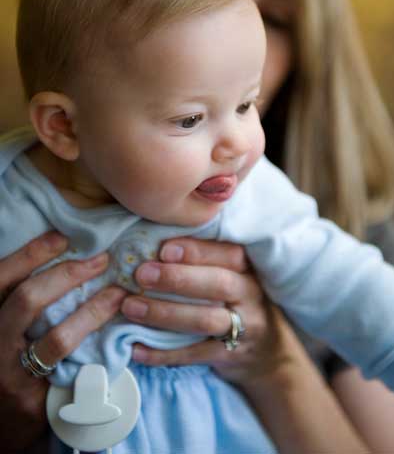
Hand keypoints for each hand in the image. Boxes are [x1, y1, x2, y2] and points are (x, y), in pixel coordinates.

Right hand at [0, 232, 125, 451]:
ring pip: (56, 337)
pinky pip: (72, 369)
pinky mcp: (34, 400)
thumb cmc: (8, 361)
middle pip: (27, 298)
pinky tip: (118, 334)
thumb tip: (66, 256)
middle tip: (101, 260)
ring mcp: (11, 374)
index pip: (3, 278)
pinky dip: (96, 348)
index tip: (63, 236)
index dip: (31, 254)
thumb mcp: (6, 326)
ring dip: (93, 311)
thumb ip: (24, 300)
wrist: (0, 422)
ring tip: (118, 293)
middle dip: (68, 274)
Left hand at [121, 237, 287, 383]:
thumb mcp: (235, 273)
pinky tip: (136, 348)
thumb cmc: (237, 298)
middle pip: (218, 284)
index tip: (164, 248)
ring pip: (205, 320)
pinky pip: (194, 355)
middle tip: (141, 275)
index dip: (196, 250)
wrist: (269, 350)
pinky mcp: (229, 356)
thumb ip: (207, 258)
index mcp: (248, 268)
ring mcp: (243, 327)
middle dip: (177, 279)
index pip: (229, 253)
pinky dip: (163, 353)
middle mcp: (249, 294)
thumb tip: (154, 241)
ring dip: (165, 314)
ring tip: (131, 307)